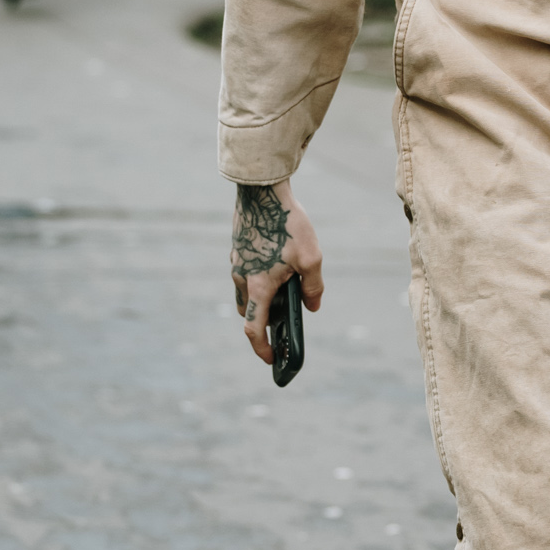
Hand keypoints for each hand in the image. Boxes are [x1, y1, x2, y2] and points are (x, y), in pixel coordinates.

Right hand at [231, 179, 322, 365]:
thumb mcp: (311, 258)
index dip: (261, 348)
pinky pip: (245, 271)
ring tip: (284, 286)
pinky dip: (258, 276)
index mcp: (258, 286)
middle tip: (281, 319)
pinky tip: (277, 261)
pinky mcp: (237, 247)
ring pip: (245, 291)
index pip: (254, 329)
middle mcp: (242, 277)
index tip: (271, 359)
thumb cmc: (288, 225)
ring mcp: (236, 261)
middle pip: (248, 312)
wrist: (262, 190)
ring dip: (260, 296)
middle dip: (262, 321)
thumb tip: (312, 305)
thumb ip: (313, 287)